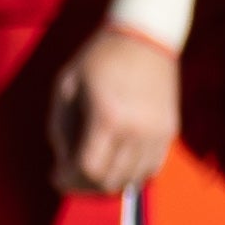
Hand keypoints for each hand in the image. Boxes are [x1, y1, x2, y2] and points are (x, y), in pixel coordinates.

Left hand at [49, 26, 180, 196]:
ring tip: (88, 173)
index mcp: (108, 117)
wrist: (144, 39)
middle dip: (83, 186)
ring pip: (133, 180)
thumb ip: (60, 127)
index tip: (54, 177)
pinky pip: (151, 169)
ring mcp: (158, 133)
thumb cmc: (97, 60)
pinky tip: (113, 166)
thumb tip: (63, 163)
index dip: (68, 179)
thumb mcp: (65, 87)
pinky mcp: (170, 132)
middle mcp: (138, 130)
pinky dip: (130, 175)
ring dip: (107, 183)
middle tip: (67, 179)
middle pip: (110, 180)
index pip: (89, 169)